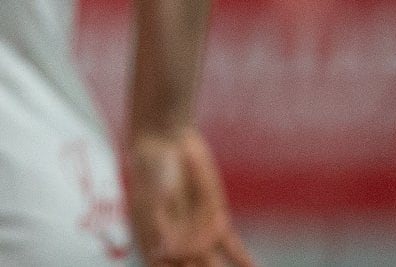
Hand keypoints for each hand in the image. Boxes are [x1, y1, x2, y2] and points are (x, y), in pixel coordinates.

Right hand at [125, 127, 255, 266]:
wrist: (167, 141)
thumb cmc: (151, 167)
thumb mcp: (152, 193)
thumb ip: (159, 222)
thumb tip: (164, 251)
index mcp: (152, 237)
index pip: (160, 265)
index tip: (178, 266)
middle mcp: (176, 241)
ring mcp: (198, 233)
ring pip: (212, 264)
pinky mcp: (216, 221)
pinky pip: (232, 248)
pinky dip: (244, 261)